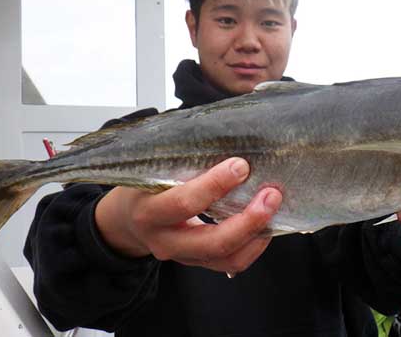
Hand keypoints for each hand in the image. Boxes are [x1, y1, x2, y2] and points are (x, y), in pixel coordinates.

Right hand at [95, 157, 281, 274]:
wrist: (126, 222)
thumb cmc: (144, 187)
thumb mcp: (151, 170)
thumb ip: (183, 161)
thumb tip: (229, 137)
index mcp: (148, 211)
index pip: (184, 202)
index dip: (215, 185)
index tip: (241, 165)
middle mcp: (165, 241)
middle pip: (214, 241)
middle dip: (249, 220)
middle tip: (271, 194)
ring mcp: (184, 257)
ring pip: (228, 258)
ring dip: (258, 234)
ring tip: (274, 207)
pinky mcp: (199, 263)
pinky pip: (233, 263)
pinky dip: (254, 245)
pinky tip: (266, 223)